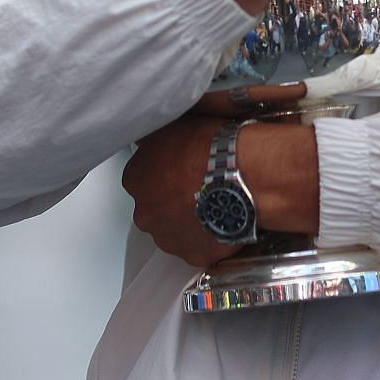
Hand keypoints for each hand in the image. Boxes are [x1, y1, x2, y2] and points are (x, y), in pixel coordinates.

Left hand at [124, 114, 321, 263]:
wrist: (243, 174)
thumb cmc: (213, 147)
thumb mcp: (178, 125)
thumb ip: (159, 138)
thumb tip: (152, 138)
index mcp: (136, 179)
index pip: (141, 177)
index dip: (163, 171)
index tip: (180, 167)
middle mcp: (146, 213)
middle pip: (155, 208)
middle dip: (173, 201)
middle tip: (201, 186)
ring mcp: (169, 238)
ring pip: (176, 231)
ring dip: (191, 220)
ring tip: (218, 203)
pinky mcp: (195, 254)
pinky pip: (202, 247)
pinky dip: (212, 237)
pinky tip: (228, 219)